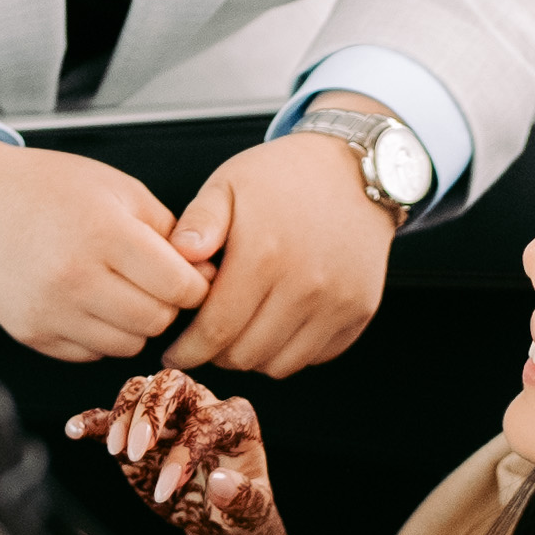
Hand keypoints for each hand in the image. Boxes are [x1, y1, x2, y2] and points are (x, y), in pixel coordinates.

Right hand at [0, 131, 210, 358]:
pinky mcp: (32, 334)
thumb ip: (170, 232)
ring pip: (128, 345)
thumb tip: (208, 275)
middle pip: (157, 321)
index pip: (179, 287)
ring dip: (135, 323)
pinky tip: (88, 301)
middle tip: (153, 282)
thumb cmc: (52, 190)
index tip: (188, 274)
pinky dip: (101, 334)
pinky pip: (92, 353)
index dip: (194, 284)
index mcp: (104, 232)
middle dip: (167, 305)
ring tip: (119, 289)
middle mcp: (75, 277)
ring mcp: (50, 311)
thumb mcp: (119, 190)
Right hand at [74, 370, 307, 534]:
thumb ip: (241, 499)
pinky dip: (93, 420)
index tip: (165, 489)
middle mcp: (202, 405)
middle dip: (150, 413)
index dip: (183, 452)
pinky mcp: (139, 430)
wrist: (218, 518)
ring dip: (122, 416)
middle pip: (172, 383)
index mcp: (235, 418)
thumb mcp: (251, 512)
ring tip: (115, 451)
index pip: (205, 421)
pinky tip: (75, 430)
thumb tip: (220, 483)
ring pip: (140, 389)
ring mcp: (168, 414)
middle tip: (135, 451)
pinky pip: (112, 414)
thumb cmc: (241, 511)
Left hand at [163, 131, 397, 374]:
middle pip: (245, 355)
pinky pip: (314, 356)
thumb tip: (177, 255)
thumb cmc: (282, 176)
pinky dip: (290, 351)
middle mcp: (306, 285)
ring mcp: (338, 301)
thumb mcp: (229, 184)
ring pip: (279, 365)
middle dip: (217, 354)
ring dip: (253, 356)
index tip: (174, 353)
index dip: (188, 350)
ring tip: (242, 330)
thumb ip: (198, 222)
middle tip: (206, 338)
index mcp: (264, 255)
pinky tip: (277, 324)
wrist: (354, 169)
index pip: (215, 331)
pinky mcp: (360, 310)